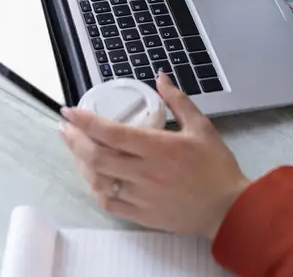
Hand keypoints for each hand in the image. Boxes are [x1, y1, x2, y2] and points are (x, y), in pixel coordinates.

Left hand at [59, 73, 248, 238]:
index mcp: (158, 147)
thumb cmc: (216, 167)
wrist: (227, 209)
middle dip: (74, 140)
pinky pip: (109, 203)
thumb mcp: (201, 127)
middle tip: (64, 127)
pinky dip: (96, 188)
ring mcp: (140, 196)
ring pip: (99, 180)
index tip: (69, 111)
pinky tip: (93, 177)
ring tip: (75, 149)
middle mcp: (144, 172)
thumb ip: (178, 101)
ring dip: (81, 163)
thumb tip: (161, 77)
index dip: (86, 121)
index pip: (111, 132)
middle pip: (97, 156)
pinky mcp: (141, 215)